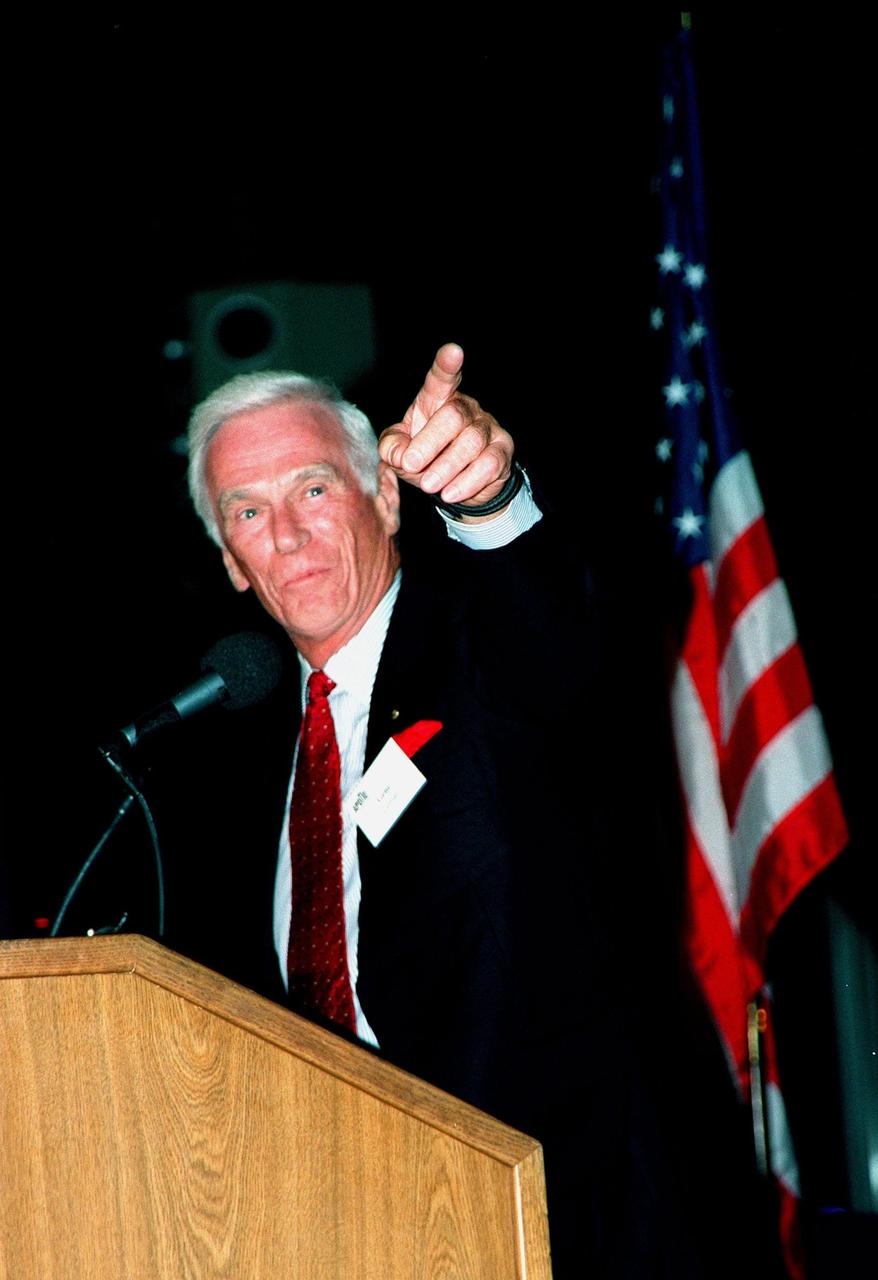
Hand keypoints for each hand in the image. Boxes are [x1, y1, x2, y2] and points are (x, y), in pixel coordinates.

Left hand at [378, 343, 514, 518]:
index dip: (447, 365)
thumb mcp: (400, 452)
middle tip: (411, 465)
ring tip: (429, 486)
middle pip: (453, 415)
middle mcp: (466, 408)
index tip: (453, 351)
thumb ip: (392, 448)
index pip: (442, 379)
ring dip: (446, 467)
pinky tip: (450, 493)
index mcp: (438, 400)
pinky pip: (488, 465)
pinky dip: (466, 483)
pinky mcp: (501, 452)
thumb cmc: (425, 457)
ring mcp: (487, 428)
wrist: (456, 486)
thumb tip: (400, 454)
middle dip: (429, 443)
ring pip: (471, 442)